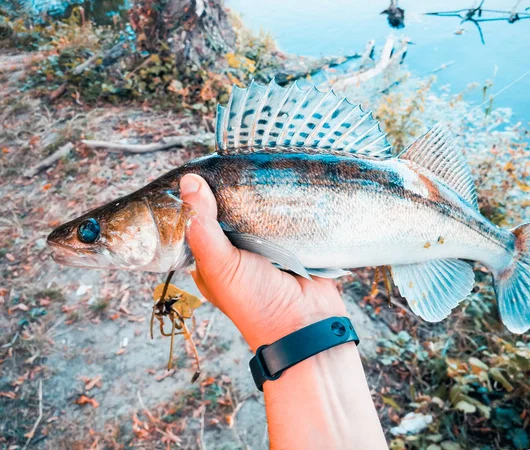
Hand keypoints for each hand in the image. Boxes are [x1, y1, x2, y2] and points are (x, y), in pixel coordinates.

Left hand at [180, 174, 346, 350]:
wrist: (307, 324)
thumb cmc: (256, 302)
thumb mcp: (221, 266)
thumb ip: (203, 228)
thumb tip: (189, 183)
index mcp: (211, 258)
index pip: (198, 219)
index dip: (198, 196)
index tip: (203, 166)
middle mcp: (236, 250)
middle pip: (230, 210)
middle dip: (233, 188)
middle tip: (237, 159)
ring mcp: (266, 244)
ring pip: (258, 209)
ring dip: (261, 192)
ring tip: (260, 162)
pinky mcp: (293, 241)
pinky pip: (287, 213)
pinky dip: (286, 201)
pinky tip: (285, 179)